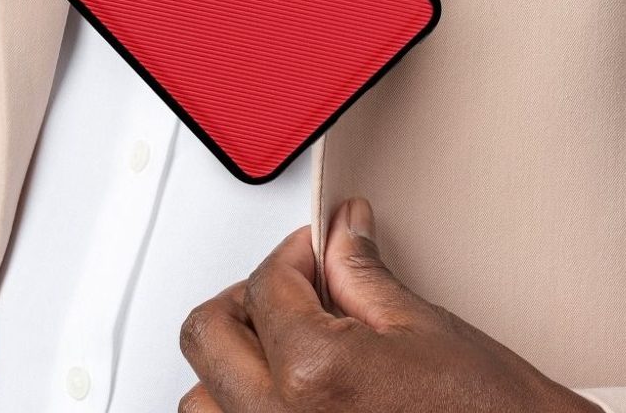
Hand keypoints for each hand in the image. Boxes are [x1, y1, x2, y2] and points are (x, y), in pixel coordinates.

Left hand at [179, 198, 598, 412]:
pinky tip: (281, 395)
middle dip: (244, 299)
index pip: (265, 283)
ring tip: (277, 346)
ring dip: (228, 364)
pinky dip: (240, 410)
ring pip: (200, 401)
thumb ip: (360, 273)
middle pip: (207, 336)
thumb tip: (340, 230)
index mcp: (311, 373)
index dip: (294, 252)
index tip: (315, 249)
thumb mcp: (424, 327)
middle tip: (286, 288)